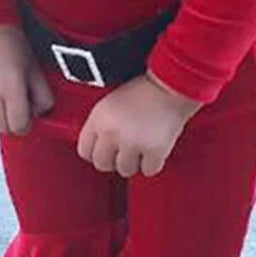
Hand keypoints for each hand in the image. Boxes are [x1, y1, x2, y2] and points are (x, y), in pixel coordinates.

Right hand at [0, 24, 54, 135]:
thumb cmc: (16, 49)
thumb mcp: (37, 73)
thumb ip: (44, 100)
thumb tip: (36, 117)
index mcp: (10, 87)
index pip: (18, 126)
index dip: (25, 124)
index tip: (27, 115)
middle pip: (0, 127)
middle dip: (10, 121)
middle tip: (14, 105)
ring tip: (0, 93)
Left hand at [76, 72, 202, 177]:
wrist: (171, 86)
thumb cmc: (143, 91)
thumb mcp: (110, 103)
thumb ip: (100, 125)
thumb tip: (96, 146)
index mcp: (98, 119)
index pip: (84, 151)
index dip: (95, 153)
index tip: (103, 152)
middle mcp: (112, 132)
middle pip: (102, 164)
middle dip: (112, 160)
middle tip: (122, 152)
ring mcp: (133, 143)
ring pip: (125, 170)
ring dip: (133, 162)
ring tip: (140, 148)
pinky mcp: (154, 151)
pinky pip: (148, 170)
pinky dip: (152, 164)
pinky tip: (153, 151)